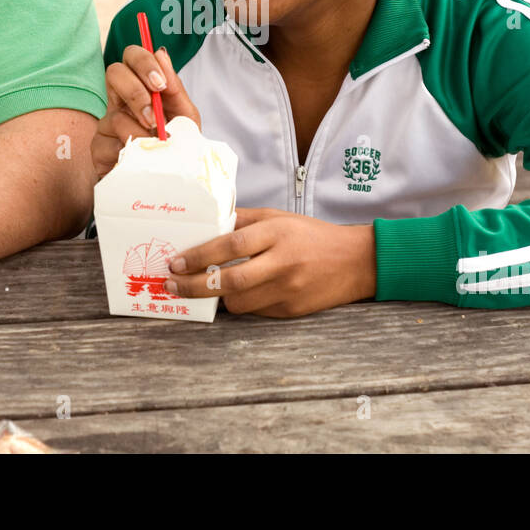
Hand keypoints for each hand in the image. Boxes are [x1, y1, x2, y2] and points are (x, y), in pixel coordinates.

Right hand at [91, 45, 201, 179]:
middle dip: (136, 92)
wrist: (170, 181)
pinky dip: (128, 153)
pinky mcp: (98, 148)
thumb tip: (161, 53)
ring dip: (139, 133)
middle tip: (153, 117)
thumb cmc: (176, 145)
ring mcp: (106, 124)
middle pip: (113, 73)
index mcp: (142, 87)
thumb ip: (174, 88)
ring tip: (155, 147)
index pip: (133, 57)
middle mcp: (120, 101)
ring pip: (113, 116)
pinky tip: (140, 160)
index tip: (160, 85)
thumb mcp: (185, 117)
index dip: (143, 64)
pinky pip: (106, 144)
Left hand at [163, 208, 376, 317]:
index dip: (199, 256)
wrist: (356, 262)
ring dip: (218, 297)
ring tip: (206, 287)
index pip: (230, 245)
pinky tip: (240, 294)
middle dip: (194, 286)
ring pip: (239, 303)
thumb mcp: (280, 217)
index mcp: (277, 233)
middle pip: (229, 280)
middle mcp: (282, 262)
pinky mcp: (292, 311)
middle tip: (172, 286)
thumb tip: (208, 223)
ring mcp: (288, 290)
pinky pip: (256, 312)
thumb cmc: (312, 235)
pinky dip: (243, 304)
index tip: (176, 263)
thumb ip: (244, 220)